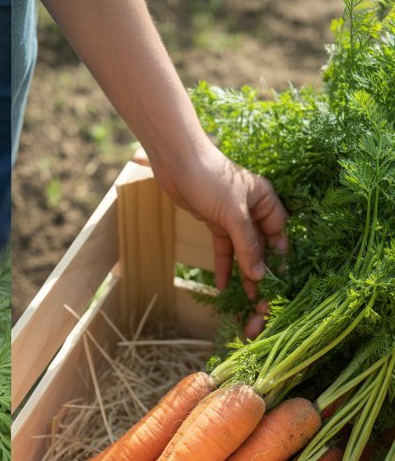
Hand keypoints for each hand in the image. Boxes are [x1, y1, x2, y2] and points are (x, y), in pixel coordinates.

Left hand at [144, 142, 285, 338]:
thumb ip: (247, 244)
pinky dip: (224, 265)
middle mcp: (253, 208)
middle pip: (261, 244)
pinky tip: (223, 286)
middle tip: (263, 297)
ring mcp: (234, 216)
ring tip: (246, 297)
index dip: (280, 257)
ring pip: (242, 248)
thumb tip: (259, 274)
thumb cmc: (211, 179)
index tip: (281, 282)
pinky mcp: (215, 221)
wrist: (177, 163)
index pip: (280, 234)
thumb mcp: (233, 214)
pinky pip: (224, 247)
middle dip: (261, 269)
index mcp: (267, 201)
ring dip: (243, 271)